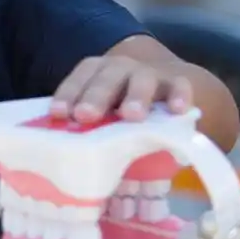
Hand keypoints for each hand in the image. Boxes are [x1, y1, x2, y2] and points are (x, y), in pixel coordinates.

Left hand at [50, 53, 193, 123]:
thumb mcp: (103, 119)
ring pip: (143, 80)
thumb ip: (89, 133)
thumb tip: (69, 169)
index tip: (59, 113)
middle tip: (85, 115)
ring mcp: (151, 75)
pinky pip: (180, 86)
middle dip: (95, 96)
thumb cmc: (119, 112)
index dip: (68, 94)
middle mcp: (121, 69)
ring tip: (132, 115)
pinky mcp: (177, 84)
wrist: (159, 93)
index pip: (80, 78)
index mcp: (97, 74)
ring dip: (136, 96)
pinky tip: (177, 110)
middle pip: (107, 78)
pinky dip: (179, 95)